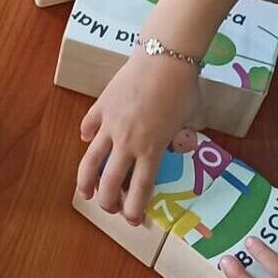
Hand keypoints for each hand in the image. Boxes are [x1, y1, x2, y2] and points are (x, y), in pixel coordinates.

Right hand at [77, 51, 204, 224]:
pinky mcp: (101, 106)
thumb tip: (182, 141)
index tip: (132, 220)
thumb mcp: (193, 119)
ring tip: (85, 193)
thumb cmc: (184, 88)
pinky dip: (87, 135)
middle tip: (110, 208)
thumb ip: (184, 135)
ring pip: (90, 161)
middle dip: (108, 202)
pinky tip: (88, 141)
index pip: (140, 189)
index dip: (134, 209)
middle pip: (110, 182)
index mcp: (152, 149)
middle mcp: (127, 143)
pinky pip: (89, 125)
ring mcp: (110, 125)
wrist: (165, 57)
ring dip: (86, 181)